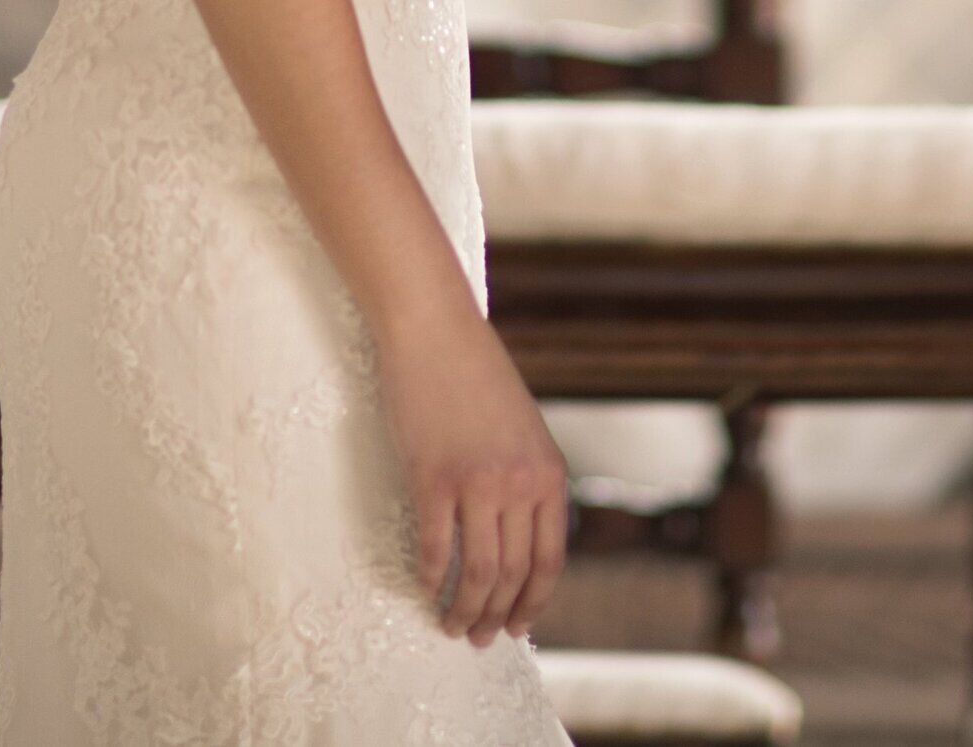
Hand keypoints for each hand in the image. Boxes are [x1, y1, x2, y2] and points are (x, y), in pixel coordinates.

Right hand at [376, 301, 567, 641]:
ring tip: (452, 626)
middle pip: (512, 574)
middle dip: (496, 616)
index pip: (550, 561)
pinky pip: (435, 547)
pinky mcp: (433, 479)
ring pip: (476, 572)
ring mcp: (477, 484)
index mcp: (549, 475)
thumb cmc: (477, 378)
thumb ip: (529, 482)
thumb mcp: (524, 432)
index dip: (534, 602)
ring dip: (463, 609)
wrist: (436, 333)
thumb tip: (521, 540)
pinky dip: (430, 576)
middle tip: (478, 638)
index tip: (518, 626)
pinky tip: (423, 588)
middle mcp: (520, 485)